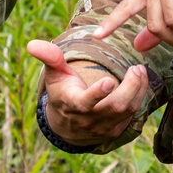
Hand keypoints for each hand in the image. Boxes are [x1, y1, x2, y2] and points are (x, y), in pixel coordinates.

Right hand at [26, 39, 147, 145]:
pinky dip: (139, 97)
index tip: (109, 81)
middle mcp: (89, 119)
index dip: (97, 94)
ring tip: (141, 70)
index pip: (86, 103)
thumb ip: (49, 58)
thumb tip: (31, 44)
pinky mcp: (116, 129)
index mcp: (73, 104)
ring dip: (138, 90)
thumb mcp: (54, 74)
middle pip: (114, 107)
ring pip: (126, 111)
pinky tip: (141, 81)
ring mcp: (104, 127)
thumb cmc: (62, 91)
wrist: (67, 124)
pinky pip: (132, 115)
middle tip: (137, 68)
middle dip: (129, 88)